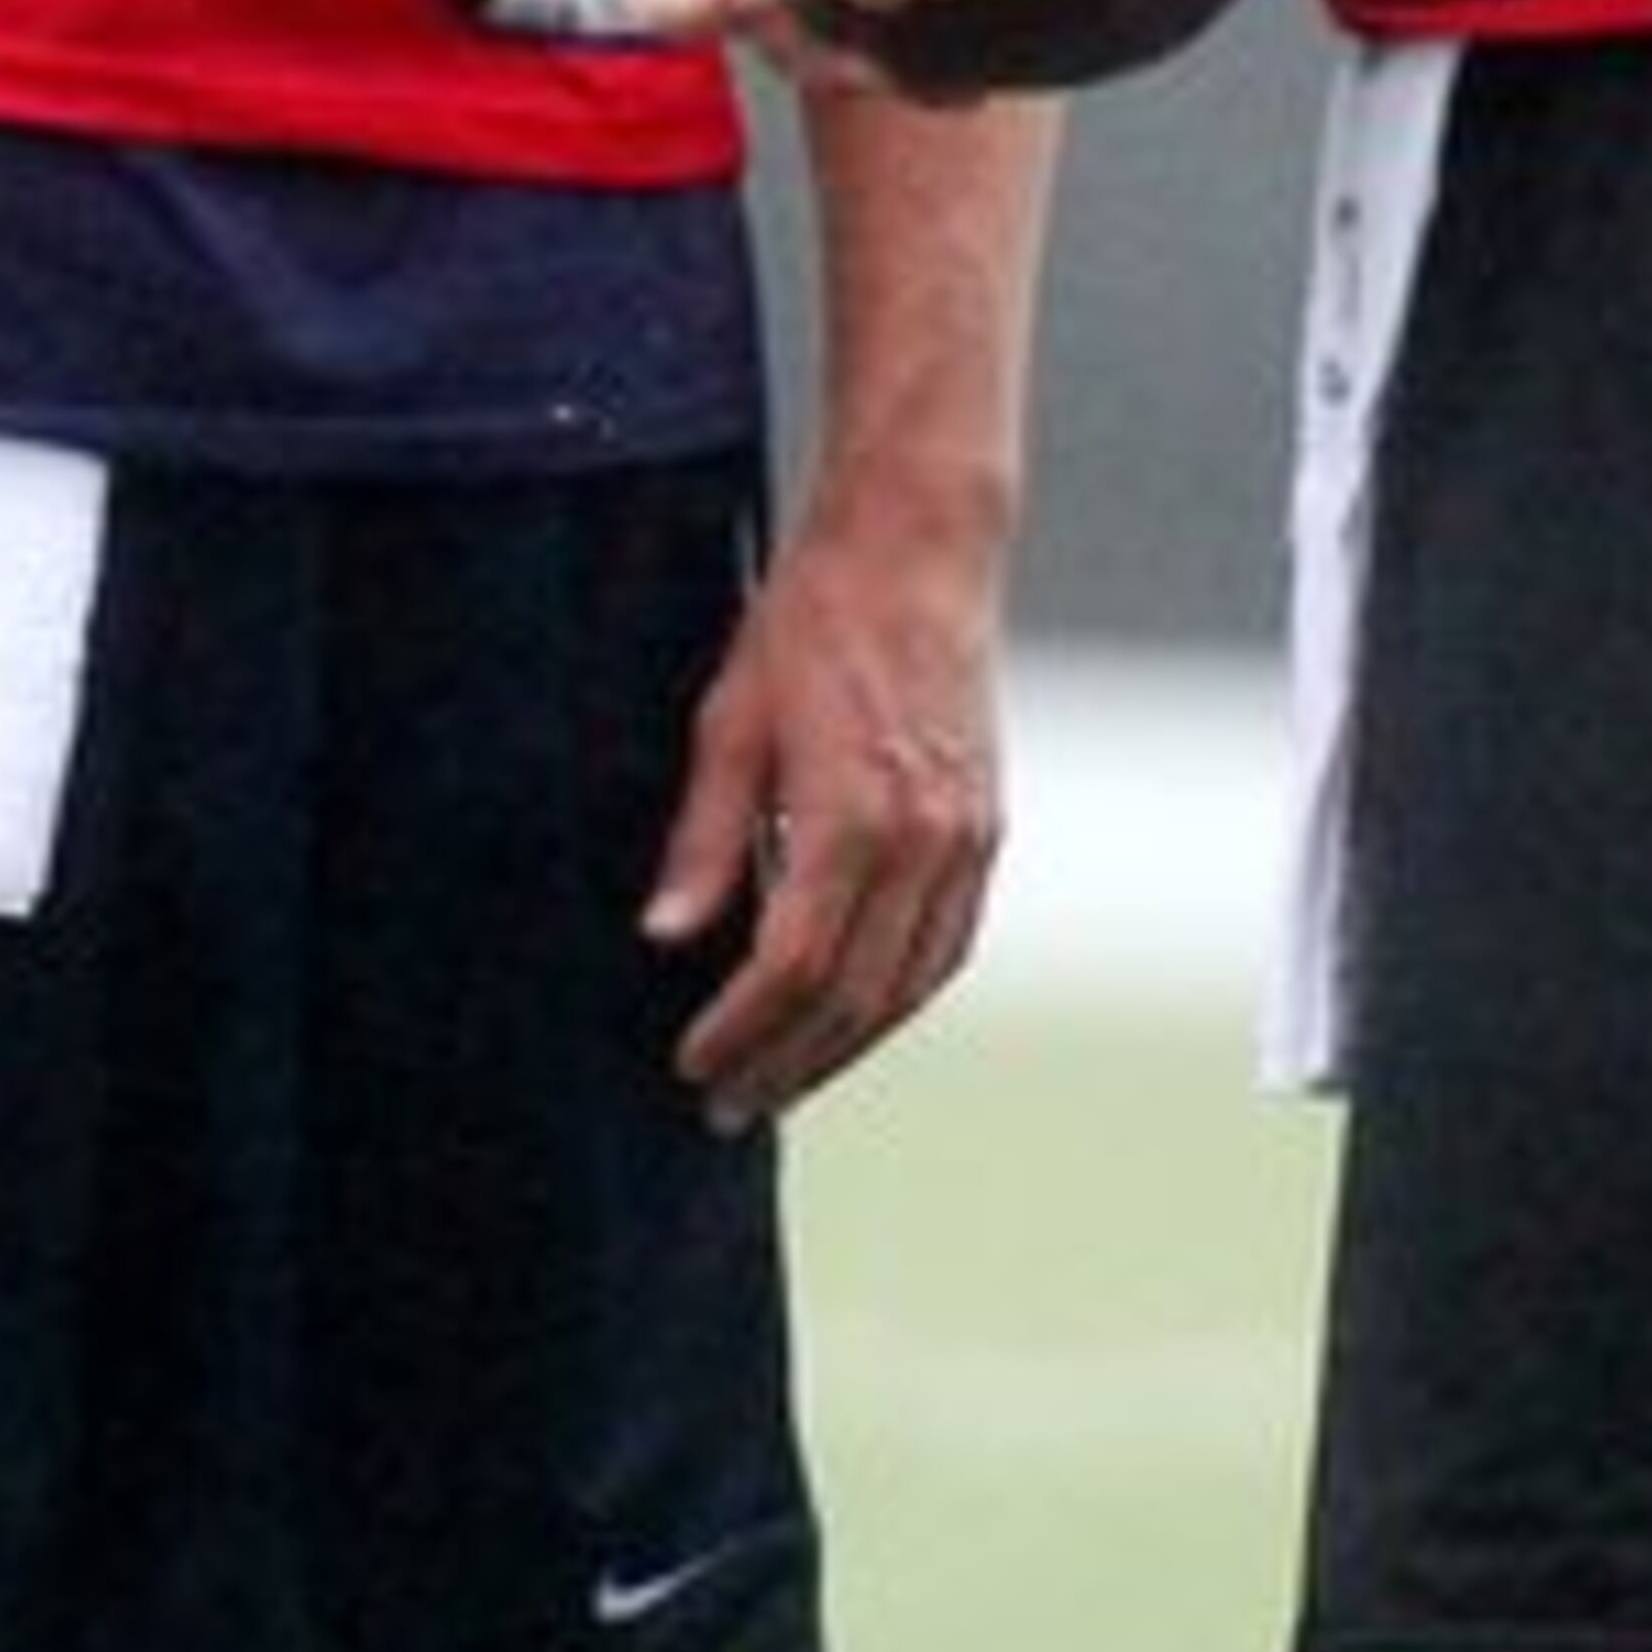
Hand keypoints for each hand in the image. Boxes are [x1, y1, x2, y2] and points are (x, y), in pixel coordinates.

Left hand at [646, 523, 1004, 1132]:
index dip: (739, 1030)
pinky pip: (947, 945)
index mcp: (853, 815)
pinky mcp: (986, 827)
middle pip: (854, 997)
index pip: (792, 967)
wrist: (919, 546)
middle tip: (728, 1104)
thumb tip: (665, 934)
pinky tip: (858, 1015)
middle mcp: (923, 841)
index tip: (692, 1063)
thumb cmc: (816, 618)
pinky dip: (900, 996)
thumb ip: (706, 836)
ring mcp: (966, 839)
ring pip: (908, 986)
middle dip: (786, 1063)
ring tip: (784, 1078)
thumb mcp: (732, 717)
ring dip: (845, 1047)